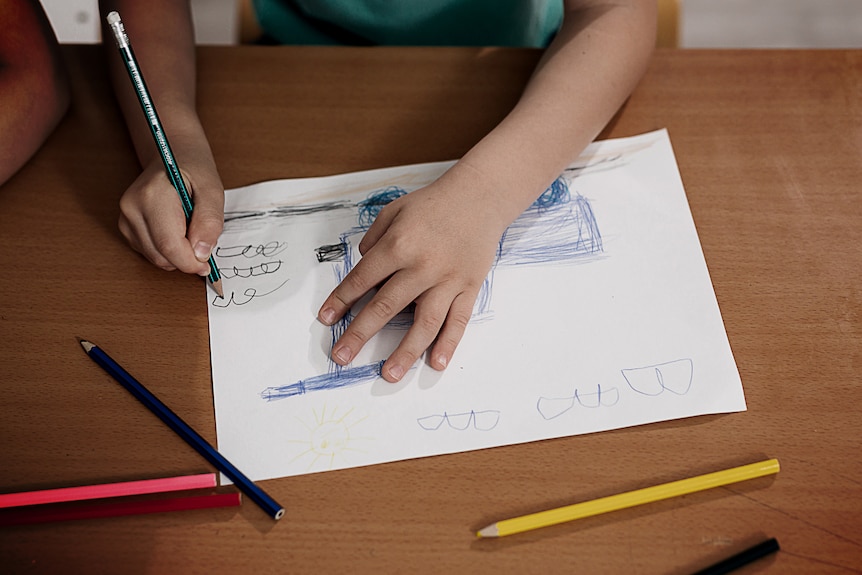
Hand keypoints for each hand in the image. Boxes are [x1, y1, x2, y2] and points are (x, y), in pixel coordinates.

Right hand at [117, 156, 223, 275]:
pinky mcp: (126, 227)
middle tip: (204, 244)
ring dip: (178, 256)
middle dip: (186, 259)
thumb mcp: (212, 190)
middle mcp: (132, 208)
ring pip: (155, 258)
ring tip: (190, 230)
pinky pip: (151, 253)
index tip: (208, 266)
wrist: (171, 156)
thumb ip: (210, 222)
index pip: (169, 244)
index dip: (190, 262)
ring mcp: (126, 218)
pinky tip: (178, 230)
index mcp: (152, 196)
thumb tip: (201, 253)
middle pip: (160, 255)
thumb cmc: (193, 169)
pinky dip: (168, 251)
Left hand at [317, 172, 510, 382]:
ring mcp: (447, 280)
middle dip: (360, 335)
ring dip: (405, 352)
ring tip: (388, 375)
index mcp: (398, 246)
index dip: (341, 301)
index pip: (362, 280)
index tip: (326, 320)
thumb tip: (362, 266)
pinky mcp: (469, 288)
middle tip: (341, 357)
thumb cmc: (433, 204)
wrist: (479, 197)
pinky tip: (437, 364)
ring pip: (423, 323)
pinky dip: (448, 344)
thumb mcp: (394, 211)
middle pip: (385, 307)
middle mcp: (421, 267)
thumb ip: (373, 240)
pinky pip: (458, 321)